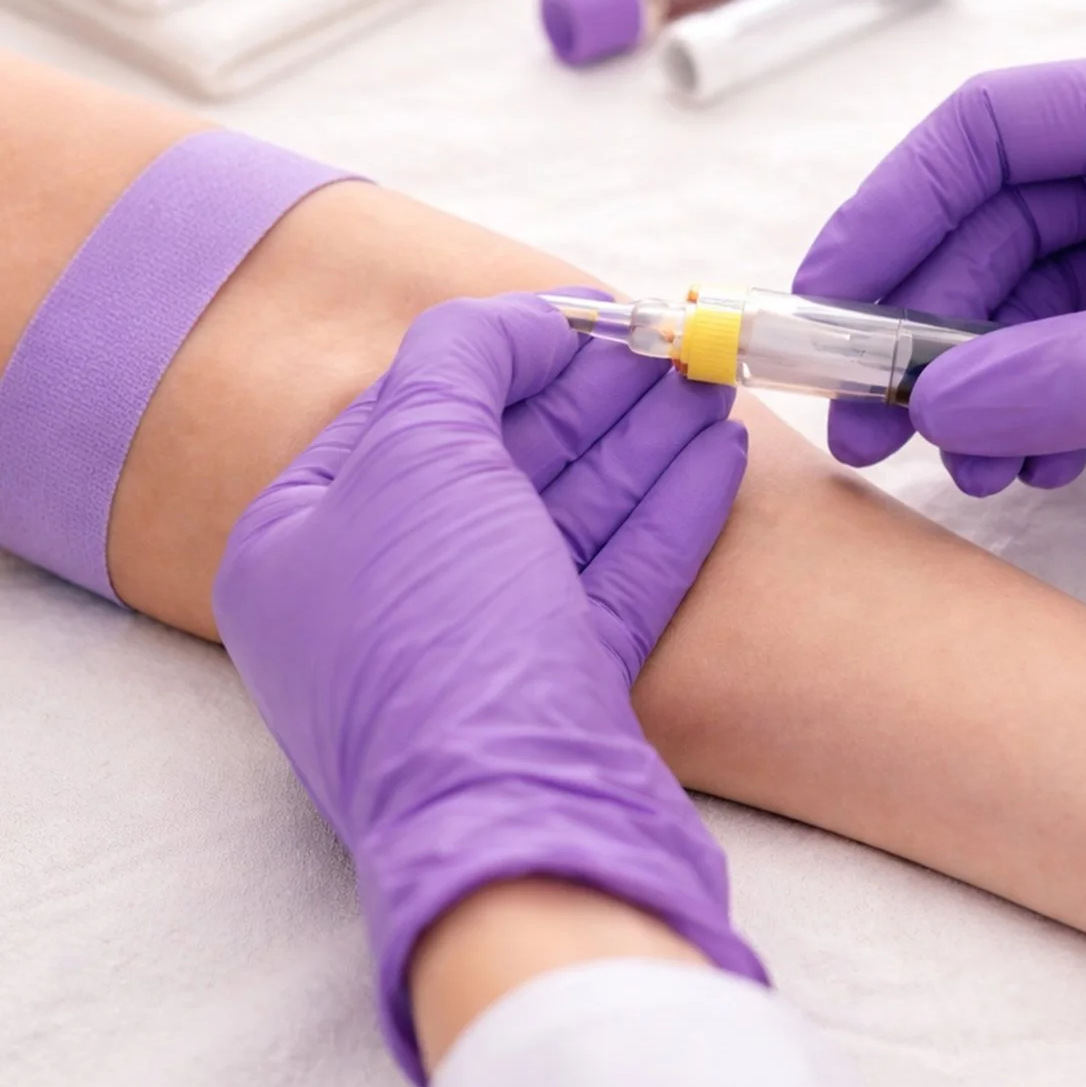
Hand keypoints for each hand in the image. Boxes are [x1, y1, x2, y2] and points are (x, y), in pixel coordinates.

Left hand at [212, 294, 762, 1080]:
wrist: (514, 832)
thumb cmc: (437, 632)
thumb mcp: (419, 460)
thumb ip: (458, 361)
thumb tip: (518, 322)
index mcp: (305, 541)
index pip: (413, 413)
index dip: (506, 352)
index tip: (592, 314)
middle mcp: (384, 596)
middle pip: (505, 463)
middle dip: (595, 396)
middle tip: (671, 339)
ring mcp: (474, 650)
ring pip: (570, 517)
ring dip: (644, 444)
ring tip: (710, 381)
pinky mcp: (558, 691)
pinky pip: (614, 577)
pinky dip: (667, 515)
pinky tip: (719, 456)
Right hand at [794, 45, 1085, 495]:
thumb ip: (1073, 370)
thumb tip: (932, 407)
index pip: (989, 134)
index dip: (891, 208)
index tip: (826, 296)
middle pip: (988, 234)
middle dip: (920, 332)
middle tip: (865, 422)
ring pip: (1020, 311)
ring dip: (974, 389)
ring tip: (964, 466)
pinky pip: (1067, 364)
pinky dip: (1033, 415)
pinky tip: (1035, 464)